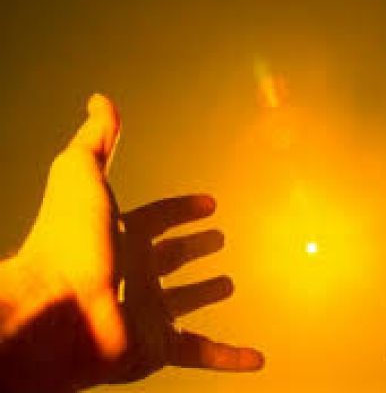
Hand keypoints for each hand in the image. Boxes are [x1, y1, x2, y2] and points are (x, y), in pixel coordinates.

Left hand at [0, 95, 262, 391]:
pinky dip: (230, 358)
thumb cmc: (68, 243)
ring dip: (207, 294)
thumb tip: (101, 99)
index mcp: (120, 236)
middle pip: (172, 258)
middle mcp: (132, 273)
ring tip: (230, 284)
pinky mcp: (156, 348)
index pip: (159, 216)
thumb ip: (95, 139)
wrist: (56, 313)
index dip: (185, 207)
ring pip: (185, 304)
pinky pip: (201, 354)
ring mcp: (145, 311)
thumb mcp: (82, 175)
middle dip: (196, 248)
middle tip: (220, 240)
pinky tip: (256, 359)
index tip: (211, 203)